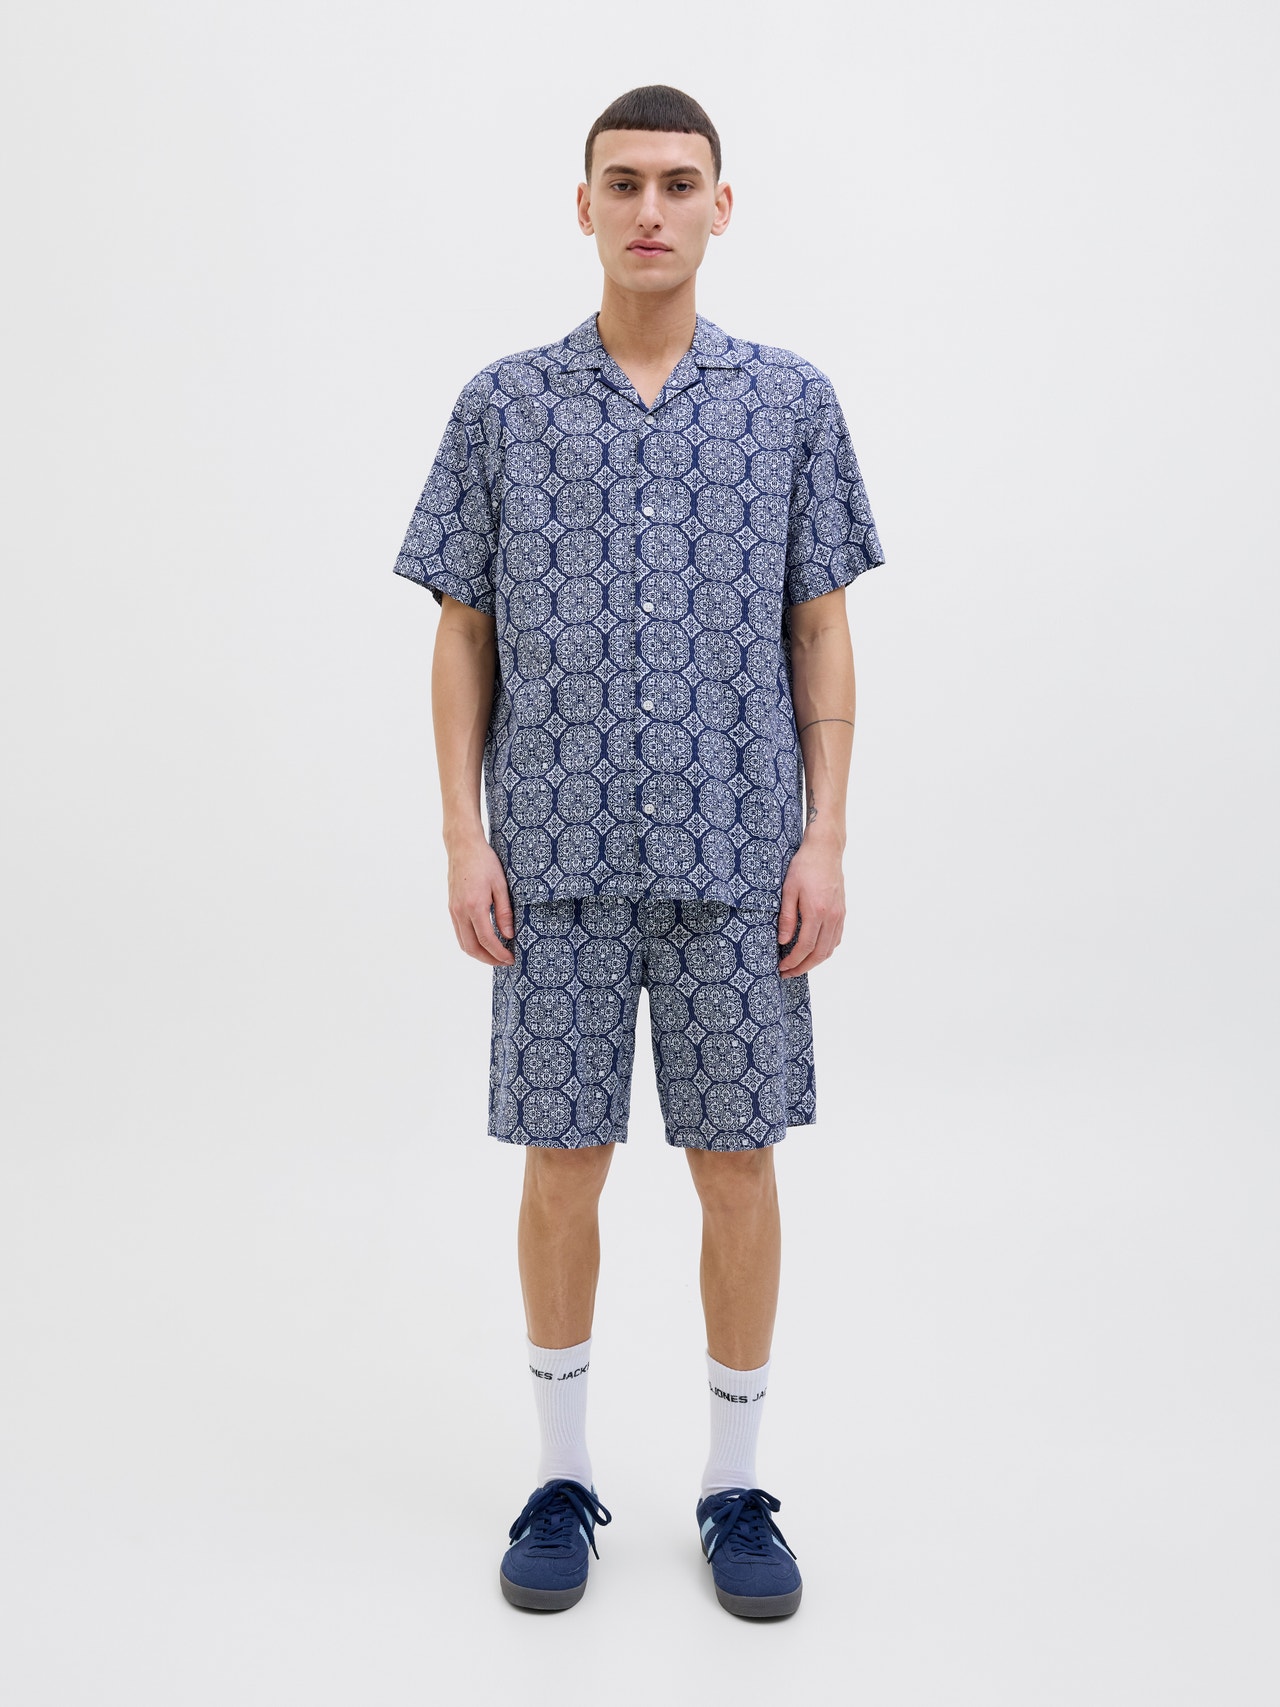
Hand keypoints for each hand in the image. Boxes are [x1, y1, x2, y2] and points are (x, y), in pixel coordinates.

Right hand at [447, 837, 515, 964]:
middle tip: (504, 962)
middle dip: (488, 959)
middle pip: (472, 948)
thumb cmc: (484, 862)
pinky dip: (471, 943)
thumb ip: (504, 912)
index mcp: (474, 906)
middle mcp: (460, 911)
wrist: (463, 846)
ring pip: (463, 943)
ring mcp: (453, 910)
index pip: (487, 940)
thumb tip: (509, 935)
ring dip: (478, 954)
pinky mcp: (451, 908)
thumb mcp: (501, 885)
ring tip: (495, 955)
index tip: (511, 959)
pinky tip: (483, 941)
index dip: (499, 954)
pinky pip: (459, 933)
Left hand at [777, 838, 844, 977]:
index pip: (805, 947)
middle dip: (803, 967)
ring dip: (814, 961)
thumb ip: (786, 917)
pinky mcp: (842, 912)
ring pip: (830, 949)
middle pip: (819, 953)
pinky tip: (813, 950)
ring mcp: (839, 915)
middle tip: (788, 973)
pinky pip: (836, 938)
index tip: (781, 967)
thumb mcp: (788, 890)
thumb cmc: (804, 866)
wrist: (825, 850)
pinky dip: (825, 950)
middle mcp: (832, 917)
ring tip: (799, 965)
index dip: (793, 961)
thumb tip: (783, 941)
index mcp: (817, 912)